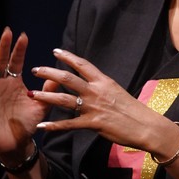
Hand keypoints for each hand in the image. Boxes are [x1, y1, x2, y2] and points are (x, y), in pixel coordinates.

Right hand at [0, 27, 50, 159]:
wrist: (16, 142)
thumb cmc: (27, 124)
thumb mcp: (41, 107)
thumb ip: (48, 93)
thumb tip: (57, 78)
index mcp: (15, 82)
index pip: (16, 62)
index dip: (19, 49)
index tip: (23, 36)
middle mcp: (0, 84)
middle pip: (0, 62)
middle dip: (3, 47)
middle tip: (6, 32)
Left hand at [29, 48, 178, 155]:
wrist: (145, 126)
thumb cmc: (133, 111)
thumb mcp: (117, 92)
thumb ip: (102, 88)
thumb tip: (92, 85)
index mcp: (103, 81)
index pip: (82, 64)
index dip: (67, 56)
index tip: (55, 51)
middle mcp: (96, 91)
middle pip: (68, 78)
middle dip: (49, 72)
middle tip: (35, 69)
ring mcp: (93, 107)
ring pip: (64, 99)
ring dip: (46, 96)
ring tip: (32, 94)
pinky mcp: (93, 123)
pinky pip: (69, 124)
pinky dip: (54, 126)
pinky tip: (42, 127)